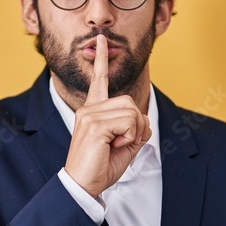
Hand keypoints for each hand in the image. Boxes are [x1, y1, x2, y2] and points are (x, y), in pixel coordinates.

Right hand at [63, 35, 151, 197]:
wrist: (83, 185)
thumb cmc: (100, 168)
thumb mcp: (123, 146)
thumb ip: (134, 129)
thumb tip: (143, 121)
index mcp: (92, 111)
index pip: (98, 80)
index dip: (102, 60)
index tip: (102, 40)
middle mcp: (88, 109)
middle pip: (130, 103)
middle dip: (136, 126)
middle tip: (122, 143)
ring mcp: (89, 115)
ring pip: (132, 112)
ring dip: (133, 133)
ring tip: (115, 146)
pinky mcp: (94, 124)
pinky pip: (128, 122)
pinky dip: (129, 137)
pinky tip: (113, 146)